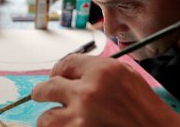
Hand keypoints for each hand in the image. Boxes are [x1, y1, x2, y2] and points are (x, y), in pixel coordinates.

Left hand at [32, 54, 179, 126]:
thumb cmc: (141, 102)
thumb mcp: (122, 72)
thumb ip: (93, 68)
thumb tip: (69, 71)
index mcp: (101, 72)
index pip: (65, 64)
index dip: (57, 69)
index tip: (55, 75)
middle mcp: (88, 93)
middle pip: (47, 87)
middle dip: (41, 91)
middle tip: (41, 94)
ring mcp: (82, 119)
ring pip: (46, 119)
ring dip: (49, 117)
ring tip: (57, 117)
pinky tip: (68, 125)